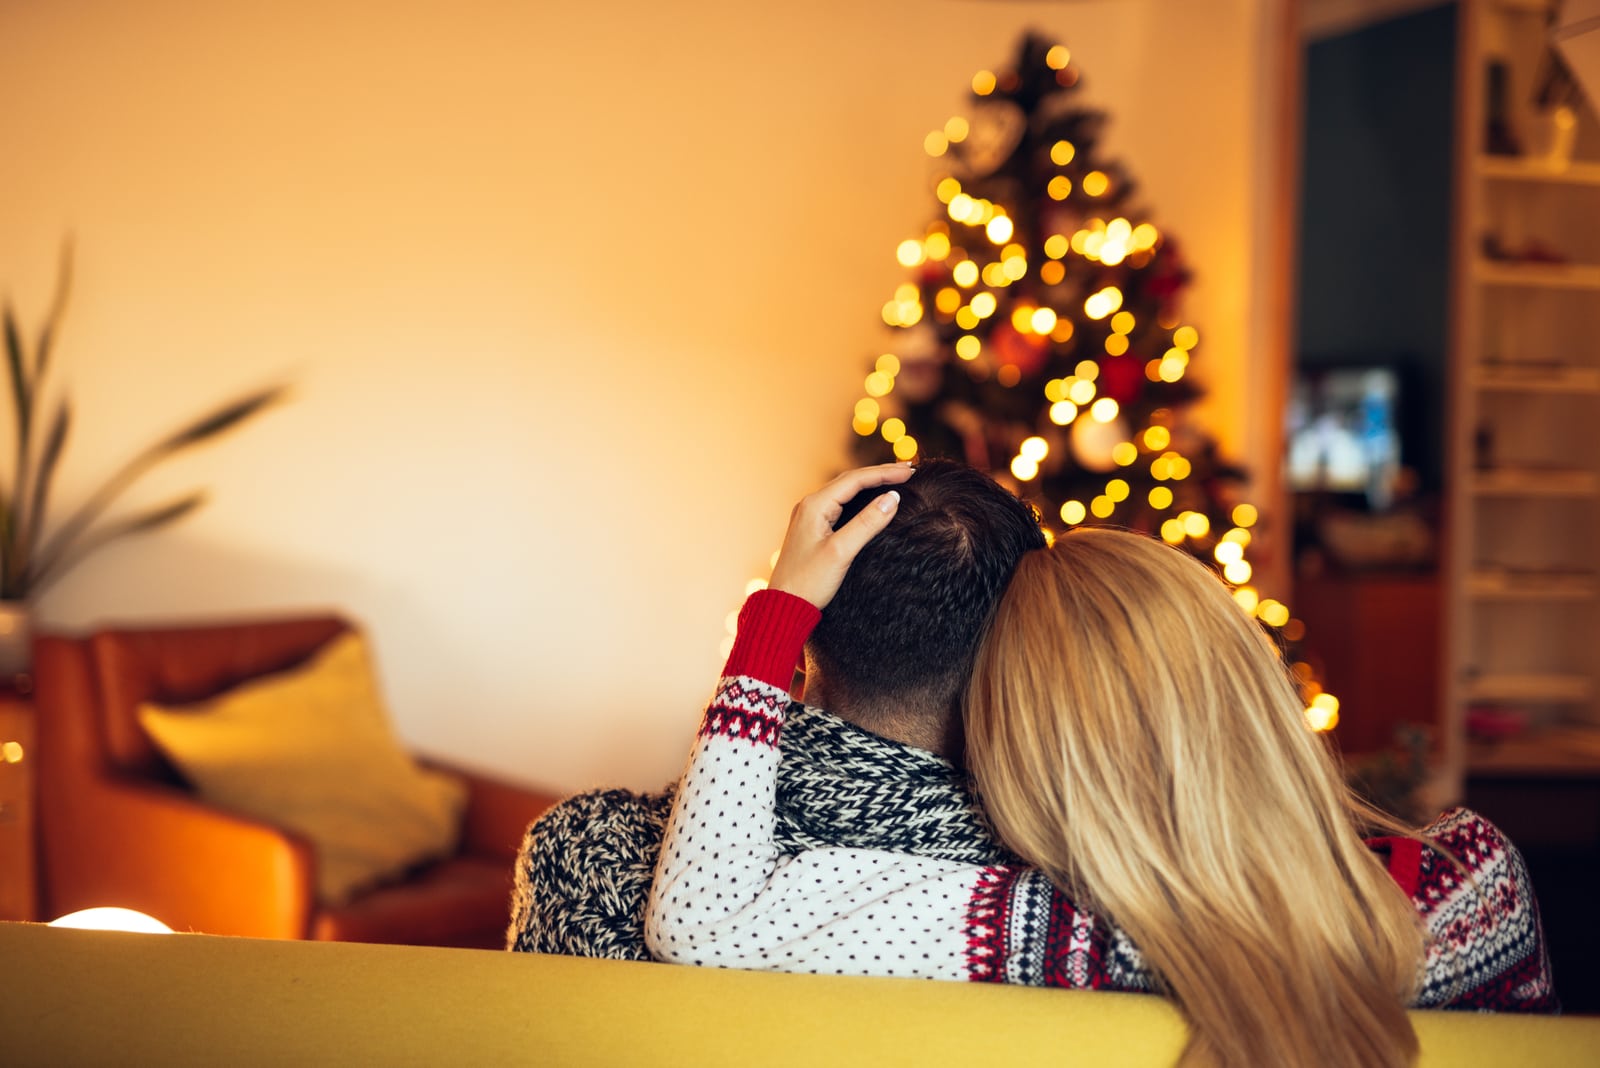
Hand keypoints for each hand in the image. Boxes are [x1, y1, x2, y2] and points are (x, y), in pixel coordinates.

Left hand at [768, 463, 912, 608]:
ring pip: (845, 491)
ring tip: (896, 478)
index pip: (855, 480)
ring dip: (870, 483)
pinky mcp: (813, 528)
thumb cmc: (809, 582)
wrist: (784, 605)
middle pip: (850, 480)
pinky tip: (872, 499)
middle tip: (909, 471)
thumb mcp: (841, 552)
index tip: (912, 472)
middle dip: (880, 474)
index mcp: (815, 506)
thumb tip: (893, 498)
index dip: (885, 473)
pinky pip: (840, 504)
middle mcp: (810, 505)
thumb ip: (867, 524)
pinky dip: (860, 497)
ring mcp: (810, 516)